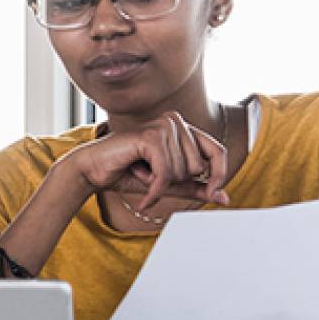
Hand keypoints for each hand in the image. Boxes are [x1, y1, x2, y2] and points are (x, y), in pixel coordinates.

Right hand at [62, 111, 228, 209]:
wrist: (93, 172)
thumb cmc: (128, 173)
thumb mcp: (169, 184)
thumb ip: (196, 188)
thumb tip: (225, 198)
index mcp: (182, 128)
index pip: (217, 151)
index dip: (218, 175)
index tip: (213, 195)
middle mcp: (175, 121)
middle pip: (198, 166)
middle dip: (175, 181)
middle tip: (151, 175)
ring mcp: (162, 125)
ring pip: (181, 171)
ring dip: (160, 184)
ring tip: (141, 173)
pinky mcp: (150, 136)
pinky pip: (165, 174)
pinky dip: (154, 189)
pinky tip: (143, 191)